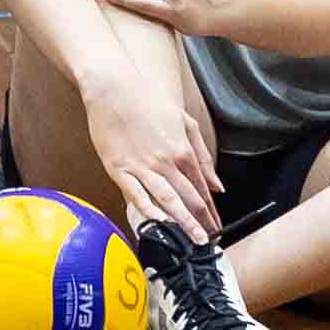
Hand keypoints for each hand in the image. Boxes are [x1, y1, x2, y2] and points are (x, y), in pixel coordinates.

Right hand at [80, 63, 219, 239]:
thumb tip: (217, 185)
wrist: (112, 88)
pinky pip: (136, 194)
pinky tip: (160, 222)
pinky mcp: (119, 168)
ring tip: (194, 239)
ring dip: (184, 222)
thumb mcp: (184, 122)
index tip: (217, 226)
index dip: (212, 211)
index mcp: (182, 150)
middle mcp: (165, 161)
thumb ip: (202, 155)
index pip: (202, 189)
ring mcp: (141, 166)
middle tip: (210, 241)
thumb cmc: (147, 102)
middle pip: (189, 199)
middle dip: (202, 222)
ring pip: (168, 200)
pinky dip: (149, 210)